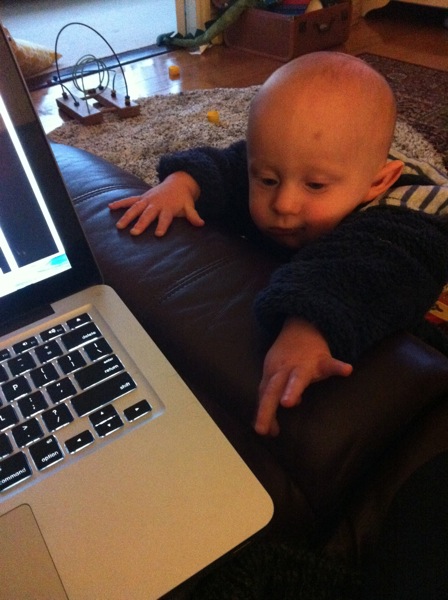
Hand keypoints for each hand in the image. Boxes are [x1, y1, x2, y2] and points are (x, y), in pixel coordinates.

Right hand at [109, 171, 203, 235]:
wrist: (177, 182)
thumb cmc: (183, 199)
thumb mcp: (189, 206)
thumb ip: (193, 216)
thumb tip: (201, 223)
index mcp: (168, 208)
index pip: (165, 218)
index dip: (162, 225)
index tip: (158, 234)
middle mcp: (156, 204)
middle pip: (148, 214)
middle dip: (141, 223)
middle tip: (134, 233)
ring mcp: (147, 200)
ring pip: (135, 208)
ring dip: (127, 216)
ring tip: (119, 226)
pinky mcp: (141, 197)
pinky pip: (129, 200)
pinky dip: (120, 203)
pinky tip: (109, 207)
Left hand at [254, 317, 352, 436]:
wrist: (301, 326)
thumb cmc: (286, 358)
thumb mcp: (274, 374)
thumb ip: (271, 399)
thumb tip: (270, 429)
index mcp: (272, 374)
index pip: (264, 396)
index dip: (263, 413)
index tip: (264, 431)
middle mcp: (284, 370)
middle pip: (272, 389)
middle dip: (267, 406)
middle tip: (261, 427)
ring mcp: (303, 364)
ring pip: (297, 377)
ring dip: (293, 389)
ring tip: (290, 402)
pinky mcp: (322, 359)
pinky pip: (331, 364)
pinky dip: (338, 367)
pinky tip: (347, 370)